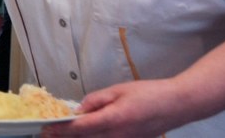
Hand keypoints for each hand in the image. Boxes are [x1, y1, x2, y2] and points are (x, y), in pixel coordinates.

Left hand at [42, 79, 186, 137]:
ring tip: (62, 134)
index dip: (60, 130)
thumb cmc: (150, 94)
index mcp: (113, 120)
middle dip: (64, 137)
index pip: (79, 129)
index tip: (45, 129)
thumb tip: (79, 110)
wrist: (178, 105)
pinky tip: (85, 133)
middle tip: (47, 134)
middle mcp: (117, 137)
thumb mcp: (118, 90)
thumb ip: (96, 100)